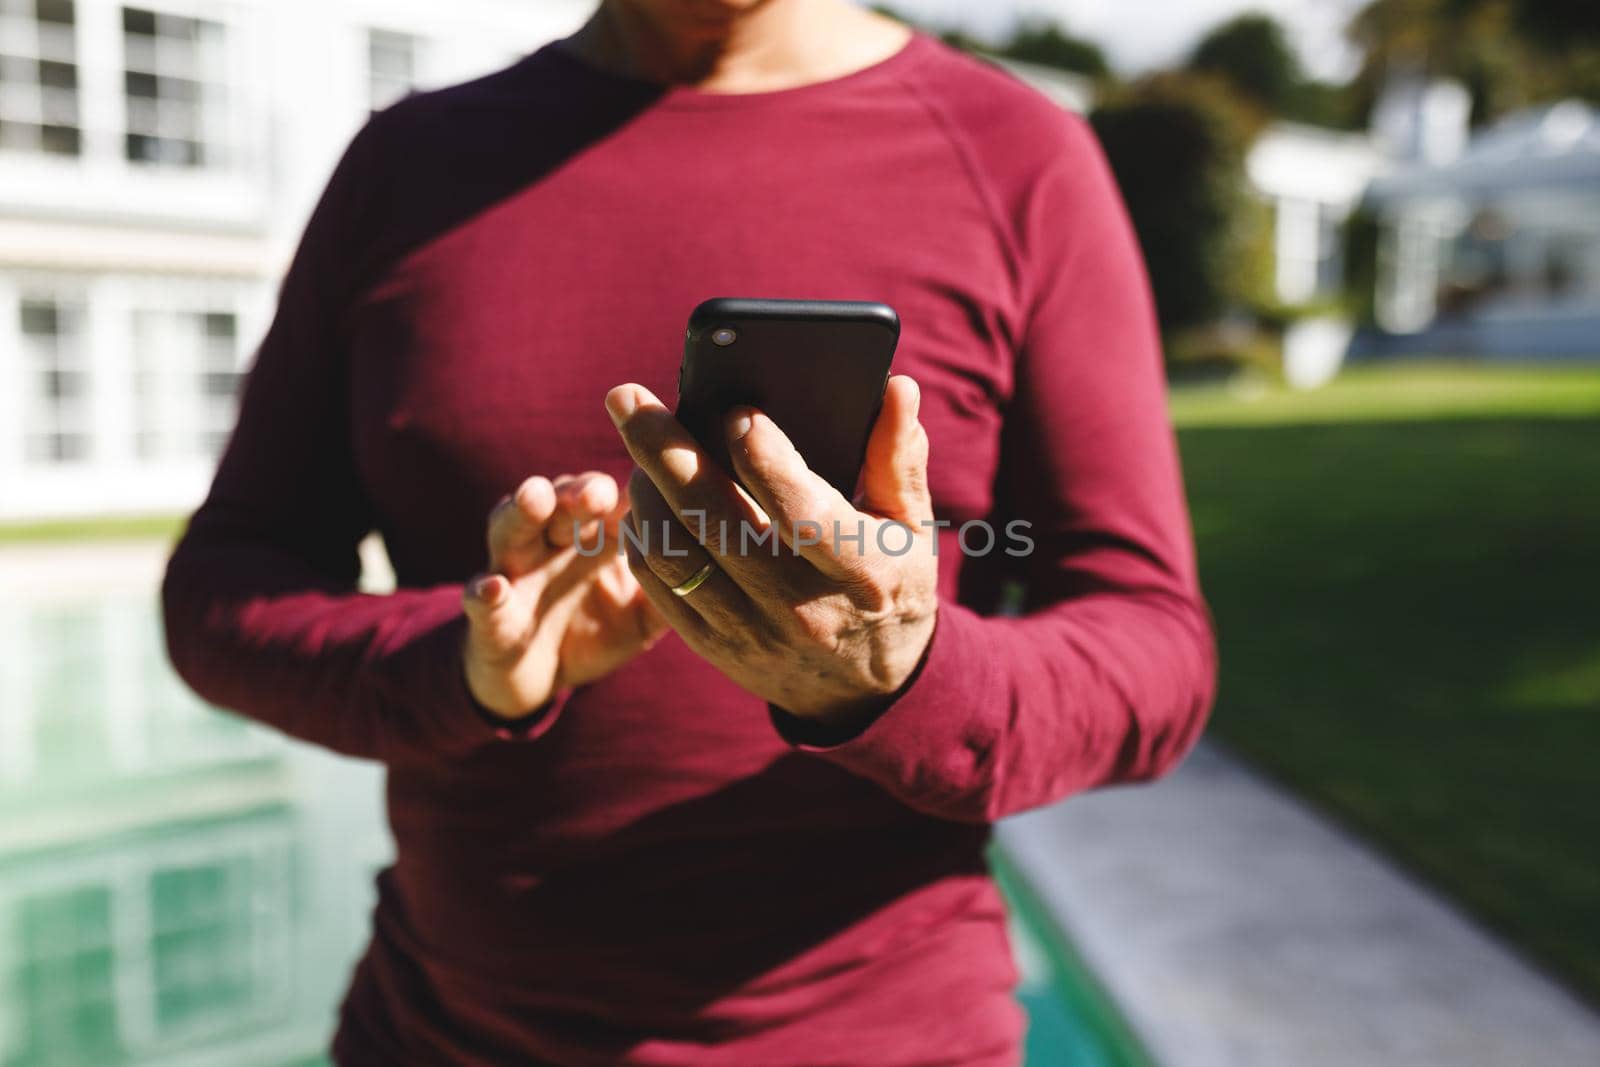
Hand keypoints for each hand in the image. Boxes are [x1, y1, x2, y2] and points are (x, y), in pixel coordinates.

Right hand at [461, 472, 667, 719]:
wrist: (537, 674)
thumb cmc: (599, 627)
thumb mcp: (645, 613)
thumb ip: (679, 590)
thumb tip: (731, 569)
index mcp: (598, 533)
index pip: (614, 496)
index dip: (630, 484)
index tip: (653, 474)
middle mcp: (555, 539)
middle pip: (564, 501)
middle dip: (577, 491)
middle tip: (598, 490)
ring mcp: (517, 570)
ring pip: (514, 528)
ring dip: (523, 511)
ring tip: (535, 497)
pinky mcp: (489, 614)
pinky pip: (481, 600)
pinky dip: (484, 593)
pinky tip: (492, 588)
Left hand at [605, 376, 937, 729]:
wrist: (863, 689)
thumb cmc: (888, 583)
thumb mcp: (911, 527)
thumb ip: (897, 457)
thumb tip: (896, 387)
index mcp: (860, 573)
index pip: (801, 511)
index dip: (765, 459)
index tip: (736, 409)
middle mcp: (800, 607)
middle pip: (714, 521)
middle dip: (664, 451)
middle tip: (627, 397)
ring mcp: (751, 632)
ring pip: (673, 553)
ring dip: (643, 490)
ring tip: (636, 440)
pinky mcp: (713, 647)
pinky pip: (659, 586)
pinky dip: (641, 534)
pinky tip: (642, 496)